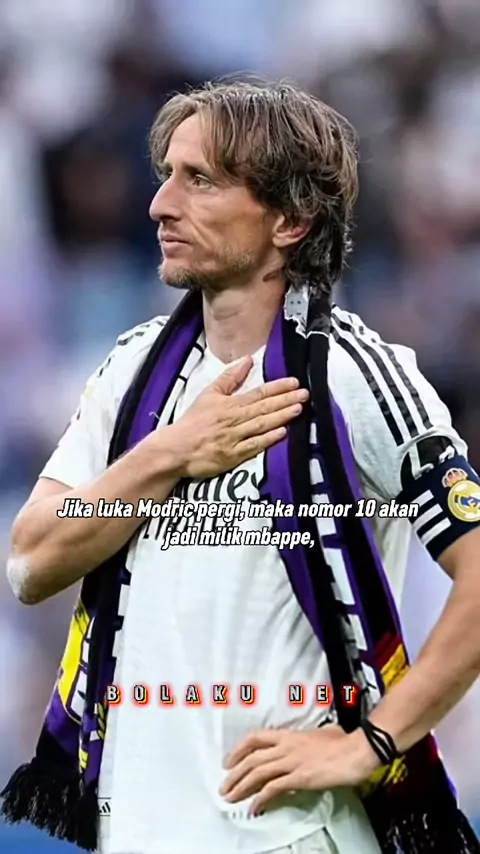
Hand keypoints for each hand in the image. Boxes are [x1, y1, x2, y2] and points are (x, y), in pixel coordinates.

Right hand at [169, 356, 308, 479]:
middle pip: (263, 408)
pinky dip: (267, 439)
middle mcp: (234, 419)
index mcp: (229, 404)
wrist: (176, 449)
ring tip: (298, 409)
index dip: (277, 387)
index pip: (257, 393)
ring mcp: (234, 438)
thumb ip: (229, 378)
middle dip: (286, 400)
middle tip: (305, 394)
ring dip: (281, 416)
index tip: (295, 382)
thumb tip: (248, 359)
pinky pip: (253, 446)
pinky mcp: (232, 456)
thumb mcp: (208, 394)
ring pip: (261, 425)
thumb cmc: (193, 421)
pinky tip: (282, 432)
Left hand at [219, 725, 379, 815]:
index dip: (239, 749)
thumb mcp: (322, 733)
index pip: (256, 738)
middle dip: (234, 774)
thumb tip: (313, 739)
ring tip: (231, 798)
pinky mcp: (299, 778)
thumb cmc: (344, 742)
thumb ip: (310, 738)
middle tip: (224, 786)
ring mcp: (292, 762)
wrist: (357, 751)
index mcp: (290, 735)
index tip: (229, 761)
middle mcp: (286, 747)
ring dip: (241, 787)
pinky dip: (261, 799)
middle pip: (251, 759)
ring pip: (258, 774)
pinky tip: (254, 808)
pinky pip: (273, 788)